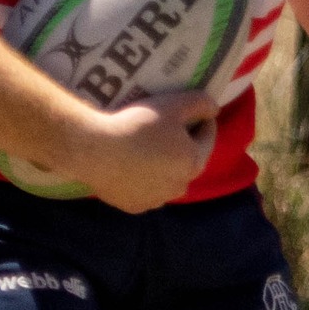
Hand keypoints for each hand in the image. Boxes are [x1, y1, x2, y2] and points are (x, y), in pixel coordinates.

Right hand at [63, 92, 217, 212]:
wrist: (94, 151)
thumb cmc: (137, 125)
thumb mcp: (172, 104)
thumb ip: (200, 103)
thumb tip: (214, 109)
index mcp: (194, 162)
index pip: (207, 138)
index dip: (203, 121)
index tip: (197, 112)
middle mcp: (180, 186)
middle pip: (188, 161)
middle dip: (184, 146)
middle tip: (170, 129)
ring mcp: (157, 200)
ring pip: (167, 180)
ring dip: (164, 166)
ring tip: (149, 149)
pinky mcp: (134, 206)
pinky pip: (145, 190)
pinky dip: (143, 180)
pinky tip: (132, 166)